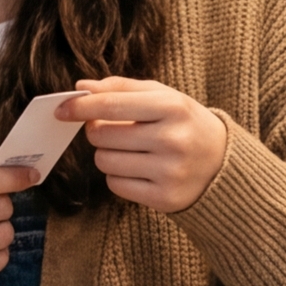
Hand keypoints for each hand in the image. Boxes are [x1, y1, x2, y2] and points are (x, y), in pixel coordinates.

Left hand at [68, 78, 227, 213]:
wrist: (224, 164)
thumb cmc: (185, 123)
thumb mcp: (164, 96)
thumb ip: (122, 88)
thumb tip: (81, 87)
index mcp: (173, 107)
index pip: (111, 105)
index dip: (80, 106)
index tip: (61, 109)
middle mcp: (173, 140)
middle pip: (101, 135)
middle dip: (97, 131)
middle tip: (113, 130)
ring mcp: (170, 172)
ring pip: (104, 161)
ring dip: (107, 154)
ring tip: (130, 150)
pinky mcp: (165, 198)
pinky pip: (115, 185)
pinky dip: (118, 176)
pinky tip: (138, 169)